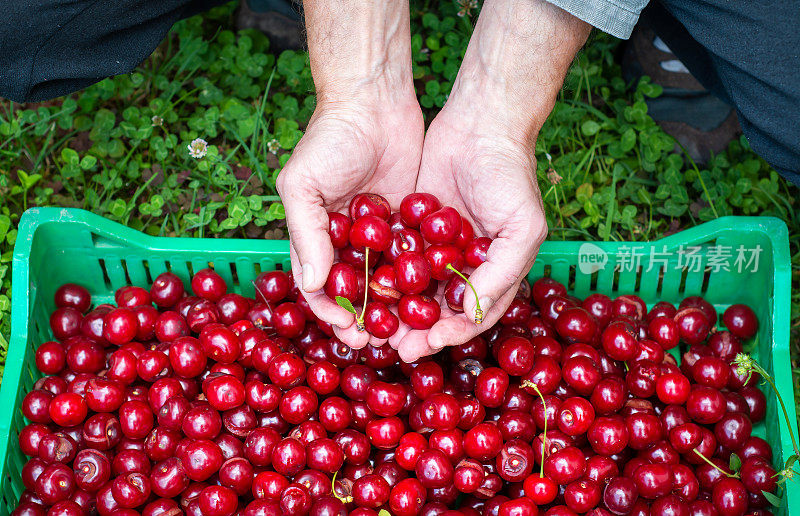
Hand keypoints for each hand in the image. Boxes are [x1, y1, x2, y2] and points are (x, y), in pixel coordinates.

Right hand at [277, 98, 422, 346]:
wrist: (374, 98)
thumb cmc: (328, 138)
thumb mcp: (304, 184)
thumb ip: (306, 233)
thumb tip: (312, 285)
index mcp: (317, 237)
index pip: (321, 288)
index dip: (332, 313)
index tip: (350, 330)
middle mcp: (348, 241)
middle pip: (358, 293)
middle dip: (369, 320)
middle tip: (385, 342)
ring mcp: (380, 233)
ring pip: (389, 281)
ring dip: (398, 307)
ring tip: (413, 329)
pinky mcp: (410, 222)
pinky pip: (415, 257)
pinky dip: (422, 279)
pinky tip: (435, 296)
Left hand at [393, 105, 546, 361]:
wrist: (480, 123)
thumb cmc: (510, 175)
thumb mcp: (522, 227)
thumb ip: (502, 271)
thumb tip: (473, 314)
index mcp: (495, 271)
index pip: (472, 314)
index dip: (452, 333)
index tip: (428, 343)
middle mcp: (465, 265)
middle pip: (439, 310)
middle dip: (418, 331)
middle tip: (394, 347)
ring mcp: (438, 248)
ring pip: (414, 290)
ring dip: (397, 311)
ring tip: (377, 327)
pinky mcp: (414, 227)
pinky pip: (397, 258)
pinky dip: (384, 276)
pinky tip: (366, 290)